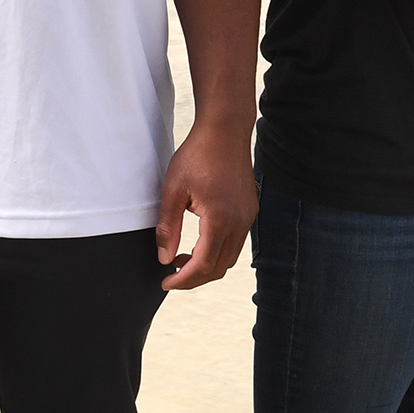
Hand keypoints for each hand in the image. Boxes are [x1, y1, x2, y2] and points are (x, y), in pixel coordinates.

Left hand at [155, 118, 255, 291]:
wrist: (225, 130)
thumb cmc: (198, 154)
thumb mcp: (173, 189)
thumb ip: (168, 226)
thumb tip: (164, 258)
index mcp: (220, 220)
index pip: (203, 265)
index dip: (183, 280)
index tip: (165, 282)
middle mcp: (239, 223)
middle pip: (219, 268)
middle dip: (194, 278)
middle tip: (171, 274)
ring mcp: (248, 217)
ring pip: (229, 258)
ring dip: (207, 265)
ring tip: (181, 258)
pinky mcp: (250, 210)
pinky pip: (236, 242)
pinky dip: (218, 250)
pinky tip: (200, 241)